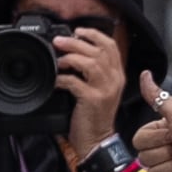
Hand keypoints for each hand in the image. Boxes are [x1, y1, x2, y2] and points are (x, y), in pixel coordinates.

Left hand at [55, 25, 127, 153]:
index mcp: (117, 75)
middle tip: (59, 42)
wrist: (97, 141)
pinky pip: (75, 82)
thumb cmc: (94, 116)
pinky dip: (62, 79)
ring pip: (89, 62)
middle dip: (76, 42)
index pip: (110, 46)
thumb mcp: (100, 90)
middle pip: (98, 50)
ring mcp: (104, 90)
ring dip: (69, 58)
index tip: (78, 31)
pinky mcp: (92, 100)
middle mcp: (114, 80)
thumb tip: (73, 53)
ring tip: (58, 61)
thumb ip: (93, 72)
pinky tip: (55, 81)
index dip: (93, 34)